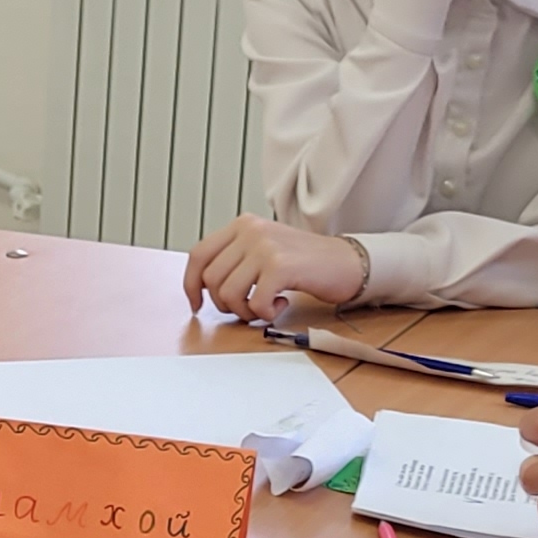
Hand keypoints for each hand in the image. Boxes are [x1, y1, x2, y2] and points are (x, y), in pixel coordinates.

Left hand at [183, 215, 368, 321]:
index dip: (191, 284)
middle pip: (211, 279)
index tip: (196, 304)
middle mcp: (250, 230)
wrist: (347, 263)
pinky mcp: (280, 265)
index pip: (199, 255)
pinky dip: (265, 313)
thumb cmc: (304, 264)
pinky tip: (281, 304)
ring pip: (228, 293)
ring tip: (266, 306)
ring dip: (245, 311)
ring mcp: (265, 246)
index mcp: (242, 224)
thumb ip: (235, 261)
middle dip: (225, 304)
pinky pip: (254, 303)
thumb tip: (201, 287)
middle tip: (249, 308)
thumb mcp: (263, 250)